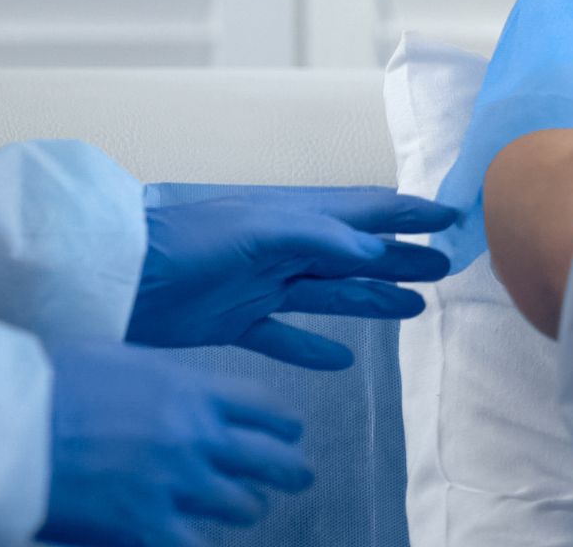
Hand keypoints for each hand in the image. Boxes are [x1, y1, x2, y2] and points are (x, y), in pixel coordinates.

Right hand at [40, 340, 313, 546]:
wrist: (4, 424)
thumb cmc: (46, 383)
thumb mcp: (116, 359)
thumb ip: (156, 377)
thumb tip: (166, 384)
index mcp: (192, 390)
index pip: (266, 407)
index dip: (282, 424)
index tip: (287, 433)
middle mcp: (197, 436)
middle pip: (273, 458)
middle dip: (290, 470)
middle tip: (295, 476)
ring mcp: (176, 483)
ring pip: (245, 504)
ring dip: (247, 507)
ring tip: (247, 509)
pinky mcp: (146, 526)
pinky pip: (199, 544)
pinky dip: (202, 543)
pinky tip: (199, 540)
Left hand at [128, 187, 456, 369]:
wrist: (120, 279)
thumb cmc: (189, 243)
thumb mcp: (262, 230)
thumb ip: (321, 236)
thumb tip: (377, 245)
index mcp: (296, 217)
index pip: (367, 211)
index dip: (409, 212)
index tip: (452, 215)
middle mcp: (286, 249)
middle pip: (358, 255)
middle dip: (402, 258)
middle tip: (445, 265)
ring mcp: (263, 286)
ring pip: (332, 295)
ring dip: (374, 300)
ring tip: (414, 308)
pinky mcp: (236, 321)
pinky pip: (285, 336)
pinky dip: (313, 349)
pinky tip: (340, 361)